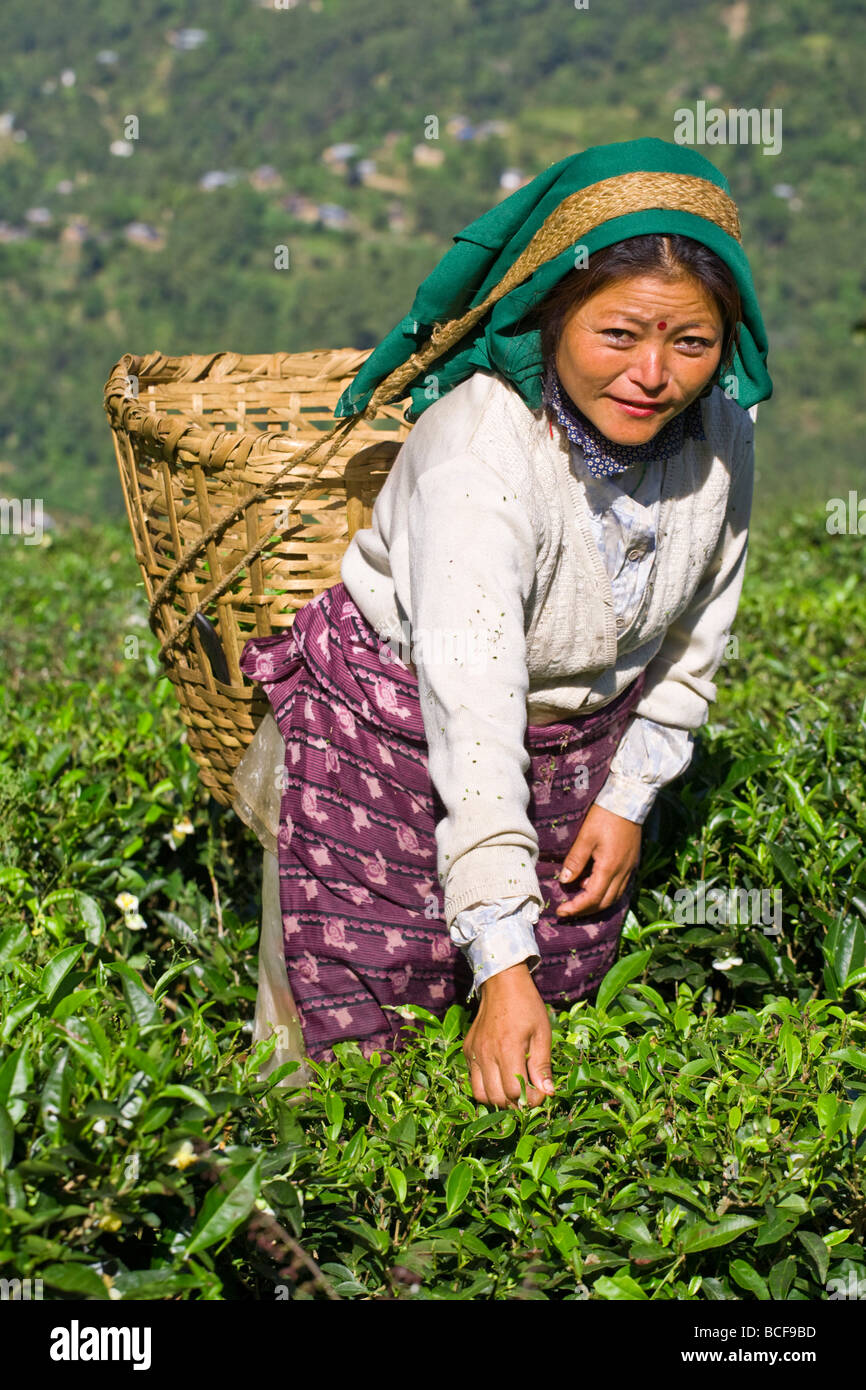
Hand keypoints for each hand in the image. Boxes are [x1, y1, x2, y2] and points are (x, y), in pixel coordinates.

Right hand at [463, 963, 554, 1108]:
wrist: (502, 983)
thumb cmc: (527, 1006)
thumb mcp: (542, 1033)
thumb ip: (542, 1065)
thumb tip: (547, 1092)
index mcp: (508, 1049)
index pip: (515, 1092)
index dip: (531, 1100)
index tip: (541, 1093)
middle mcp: (486, 1053)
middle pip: (497, 1098)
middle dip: (516, 1104)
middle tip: (529, 1096)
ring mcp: (474, 1052)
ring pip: (480, 1094)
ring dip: (498, 1099)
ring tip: (513, 1091)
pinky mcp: (468, 1050)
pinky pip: (473, 1079)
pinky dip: (486, 1086)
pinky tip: (500, 1077)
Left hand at [556, 803, 641, 919]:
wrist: (628, 801)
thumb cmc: (605, 817)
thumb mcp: (585, 837)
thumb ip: (575, 861)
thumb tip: (564, 881)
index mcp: (609, 868)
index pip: (592, 898)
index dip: (576, 908)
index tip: (561, 911)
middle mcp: (622, 873)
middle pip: (604, 903)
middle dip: (585, 910)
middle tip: (568, 910)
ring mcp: (629, 869)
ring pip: (614, 897)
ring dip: (596, 903)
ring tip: (578, 899)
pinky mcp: (632, 863)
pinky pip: (620, 887)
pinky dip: (606, 892)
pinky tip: (592, 884)